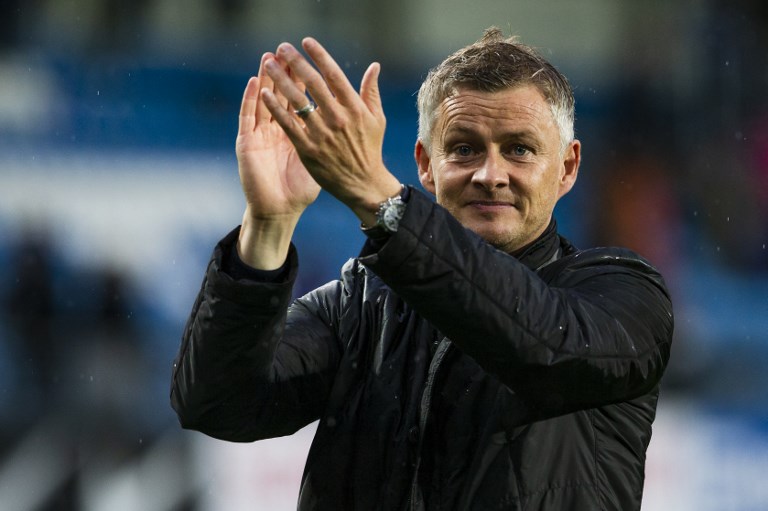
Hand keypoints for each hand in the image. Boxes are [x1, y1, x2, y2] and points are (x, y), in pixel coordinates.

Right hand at [235, 53, 320, 268]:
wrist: (280, 211)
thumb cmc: (300, 189)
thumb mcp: (320, 159)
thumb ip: (332, 138)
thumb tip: (348, 119)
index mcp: (294, 130)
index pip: (299, 98)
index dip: (304, 78)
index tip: (310, 57)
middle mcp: (275, 129)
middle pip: (280, 94)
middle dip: (284, 71)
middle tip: (287, 49)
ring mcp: (260, 135)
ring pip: (262, 100)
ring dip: (265, 79)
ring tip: (268, 58)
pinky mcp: (247, 144)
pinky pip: (248, 119)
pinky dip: (250, 101)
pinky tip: (254, 84)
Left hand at [260, 38, 401, 225]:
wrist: (363, 183)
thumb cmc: (370, 149)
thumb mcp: (376, 119)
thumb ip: (371, 91)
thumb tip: (374, 66)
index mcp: (354, 108)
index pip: (334, 75)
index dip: (319, 55)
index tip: (306, 42)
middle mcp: (337, 118)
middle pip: (312, 83)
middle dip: (295, 62)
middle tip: (282, 47)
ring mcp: (322, 134)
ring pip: (297, 101)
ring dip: (280, 79)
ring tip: (268, 64)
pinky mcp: (308, 149)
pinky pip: (288, 124)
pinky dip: (275, 108)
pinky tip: (264, 93)